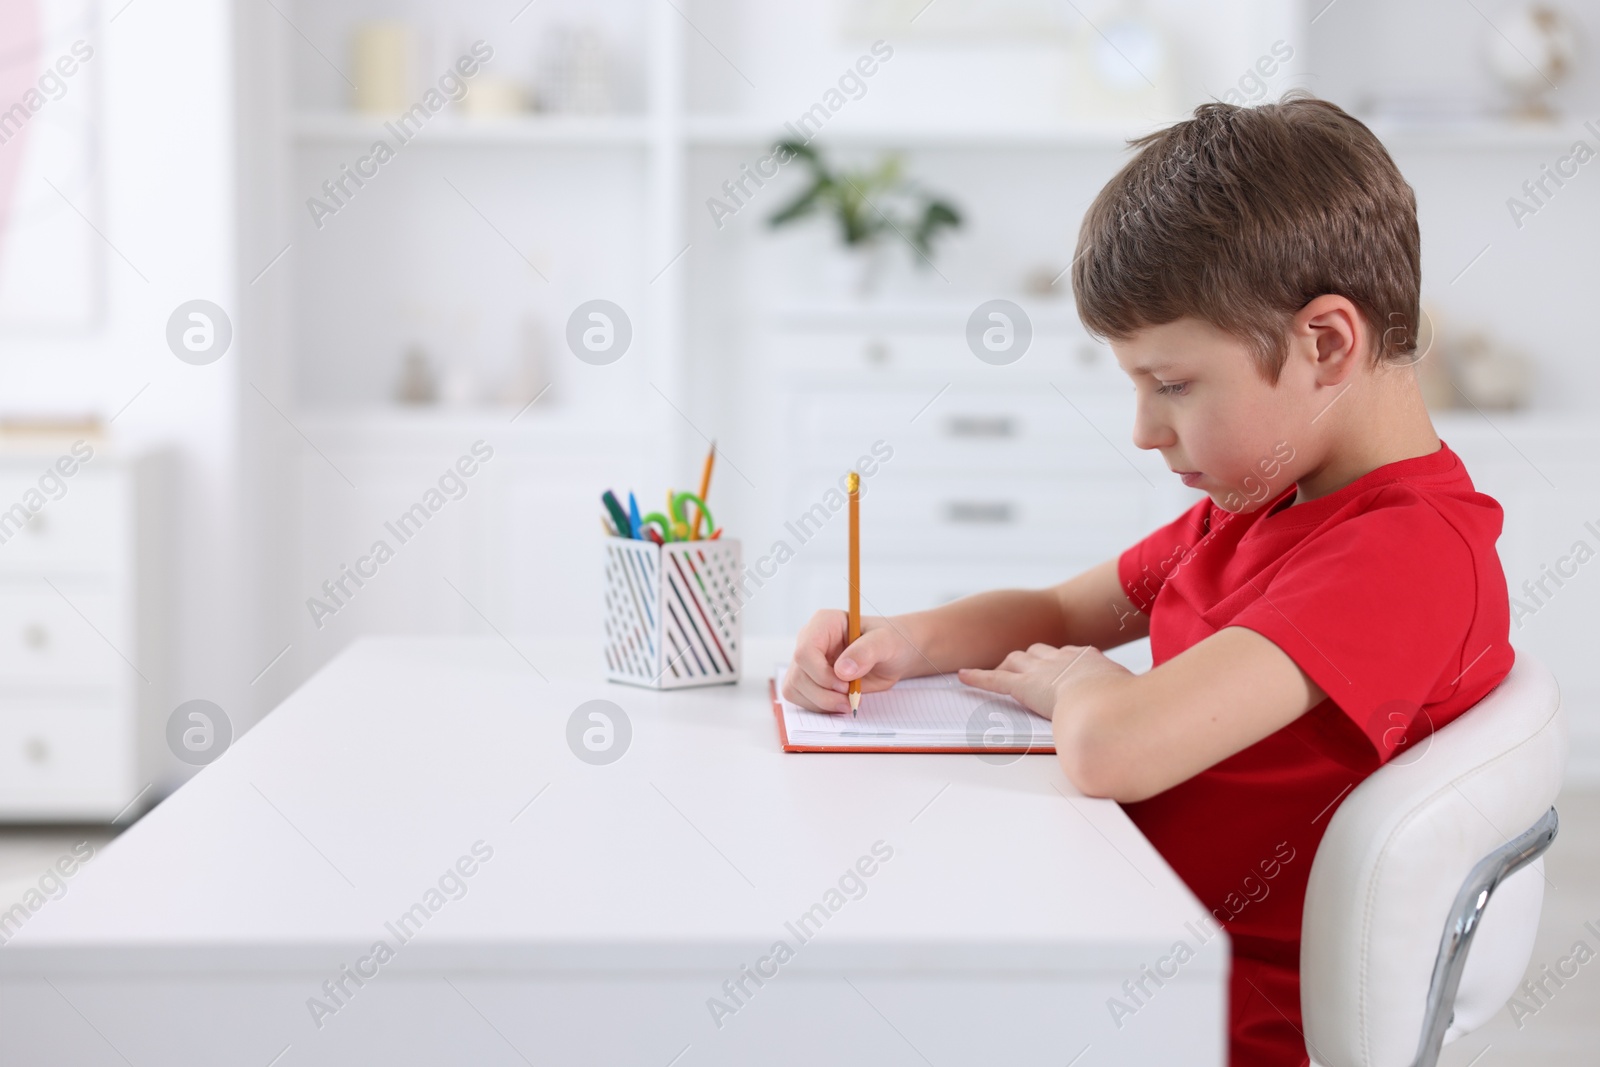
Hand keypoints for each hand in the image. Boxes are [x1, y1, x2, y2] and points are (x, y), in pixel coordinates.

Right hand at [782, 609, 923, 714]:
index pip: (805, 651)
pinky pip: (801, 698)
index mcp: (824, 623)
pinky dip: (820, 707)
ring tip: (848, 702)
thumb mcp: (886, 642)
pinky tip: (841, 702)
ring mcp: (807, 662)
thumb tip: (842, 671)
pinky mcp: (809, 680)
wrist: (894, 655)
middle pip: (798, 674)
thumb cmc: (890, 641)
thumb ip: (866, 652)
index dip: (821, 674)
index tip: (845, 684)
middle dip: (823, 694)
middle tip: (850, 699)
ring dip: (822, 703)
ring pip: (795, 689)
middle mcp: (810, 641)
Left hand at [957, 643, 1131, 720]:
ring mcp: (1042, 670)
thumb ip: (1135, 704)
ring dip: (1007, 666)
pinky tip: (963, 677)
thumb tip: (1150, 714)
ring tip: (997, 671)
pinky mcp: (1024, 686)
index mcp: (1091, 659)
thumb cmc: (1128, 708)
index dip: (1063, 663)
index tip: (1064, 671)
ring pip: (1017, 659)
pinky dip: (977, 678)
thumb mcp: (1138, 700)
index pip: (1071, 656)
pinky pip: (994, 679)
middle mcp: (1064, 658)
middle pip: (1040, 651)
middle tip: (1025, 669)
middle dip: (1031, 659)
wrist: (1109, 708)